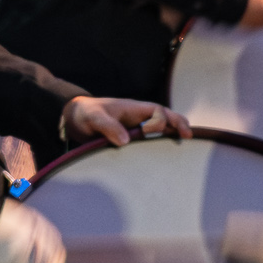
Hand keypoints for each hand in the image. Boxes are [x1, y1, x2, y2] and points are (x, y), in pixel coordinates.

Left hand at [63, 96, 190, 145]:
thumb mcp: (94, 118)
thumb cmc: (84, 113)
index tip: (156, 132)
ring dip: (173, 131)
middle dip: (178, 123)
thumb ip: (108, 127)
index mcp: (133, 108)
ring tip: (186, 142)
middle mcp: (138, 116)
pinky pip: (150, 138)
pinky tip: (166, 153)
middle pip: (165, 116)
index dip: (161, 121)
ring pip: (161, 126)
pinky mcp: (130, 137)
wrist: (73, 117)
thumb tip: (126, 141)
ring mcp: (135, 126)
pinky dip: (161, 142)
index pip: (156, 111)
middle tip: (189, 136)